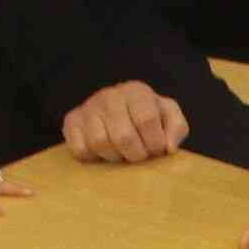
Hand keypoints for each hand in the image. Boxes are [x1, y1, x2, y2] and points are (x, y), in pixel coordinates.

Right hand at [63, 80, 189, 163]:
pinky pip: (80, 149)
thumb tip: (169, 147)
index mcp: (136, 91)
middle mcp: (110, 95)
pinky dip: (93, 157)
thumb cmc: (146, 116)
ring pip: (100, 143)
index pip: (146, 121)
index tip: (157, 149)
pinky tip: (102, 151)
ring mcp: (88, 107)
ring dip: (115, 157)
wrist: (117, 109)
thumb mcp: (168, 117)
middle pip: (123, 137)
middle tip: (139, 154)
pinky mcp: (71, 121)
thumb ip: (176, 128)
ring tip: (121, 152)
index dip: (154, 143)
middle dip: (136, 154)